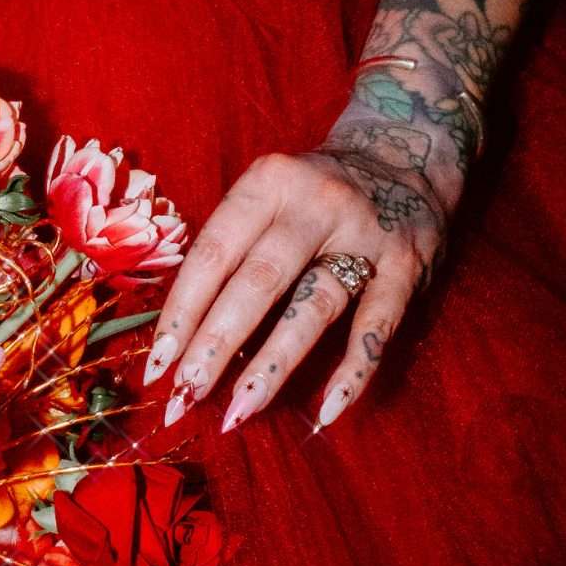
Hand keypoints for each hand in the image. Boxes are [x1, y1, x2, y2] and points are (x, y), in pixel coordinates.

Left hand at [142, 140, 449, 431]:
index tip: (158, 365)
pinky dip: (353, 371)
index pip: (213, 253)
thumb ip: (232, 248)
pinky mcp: (407, 265)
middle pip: (257, 282)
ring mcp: (365, 234)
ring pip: (312, 308)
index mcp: (268, 183)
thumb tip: (183, 335)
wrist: (407, 153)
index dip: (182, 312)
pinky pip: (377, 326)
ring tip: (239, 411)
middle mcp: (315, 204)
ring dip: (272, 365)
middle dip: (215, 345)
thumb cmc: (312, 193)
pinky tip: (327, 412)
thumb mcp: (267, 194)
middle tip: (186, 395)